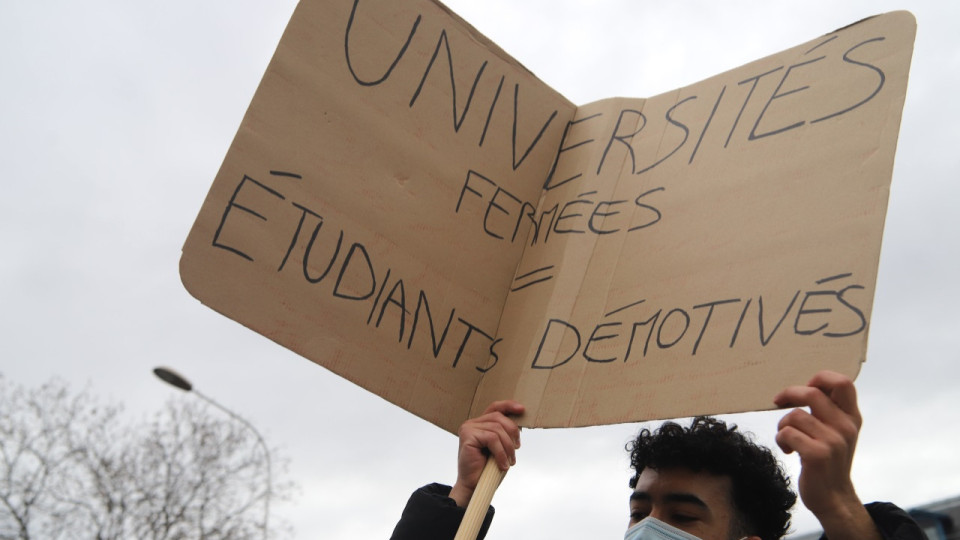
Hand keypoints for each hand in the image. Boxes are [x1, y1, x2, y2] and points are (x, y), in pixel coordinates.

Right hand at [448, 400, 523, 506]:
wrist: (474, 487)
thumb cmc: (487, 469)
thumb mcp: (501, 448)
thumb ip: (506, 433)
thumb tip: (519, 423)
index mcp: (479, 424)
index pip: (495, 407)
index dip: (509, 405)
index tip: (522, 410)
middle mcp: (472, 423)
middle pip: (499, 417)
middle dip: (512, 433)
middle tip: (516, 450)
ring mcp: (468, 428)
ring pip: (497, 429)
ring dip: (508, 447)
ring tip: (510, 461)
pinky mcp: (467, 436)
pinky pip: (492, 438)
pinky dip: (501, 453)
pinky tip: (502, 464)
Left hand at [774, 370, 878, 539]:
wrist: (834, 498)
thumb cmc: (828, 461)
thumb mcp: (836, 432)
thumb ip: (828, 410)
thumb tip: (805, 387)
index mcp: (851, 417)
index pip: (843, 382)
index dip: (820, 378)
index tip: (805, 387)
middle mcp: (846, 426)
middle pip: (812, 393)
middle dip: (788, 394)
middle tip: (778, 401)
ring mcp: (833, 441)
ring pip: (794, 415)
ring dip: (782, 425)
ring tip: (786, 438)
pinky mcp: (818, 455)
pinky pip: (787, 433)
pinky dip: (781, 440)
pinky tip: (787, 450)